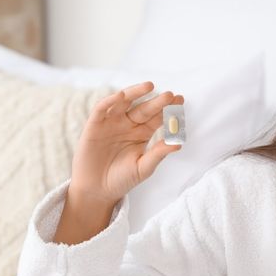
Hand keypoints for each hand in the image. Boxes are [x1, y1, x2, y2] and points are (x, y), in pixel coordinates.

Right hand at [69, 81, 183, 203]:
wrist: (97, 190)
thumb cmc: (122, 179)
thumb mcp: (143, 167)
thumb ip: (158, 154)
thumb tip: (179, 143)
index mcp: (142, 133)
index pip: (158, 118)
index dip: (169, 110)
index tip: (181, 101)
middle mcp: (128, 124)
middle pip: (145, 109)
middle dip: (157, 102)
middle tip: (170, 95)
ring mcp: (112, 122)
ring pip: (125, 102)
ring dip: (135, 92)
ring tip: (149, 86)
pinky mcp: (95, 124)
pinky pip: (103, 108)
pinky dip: (111, 101)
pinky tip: (123, 95)